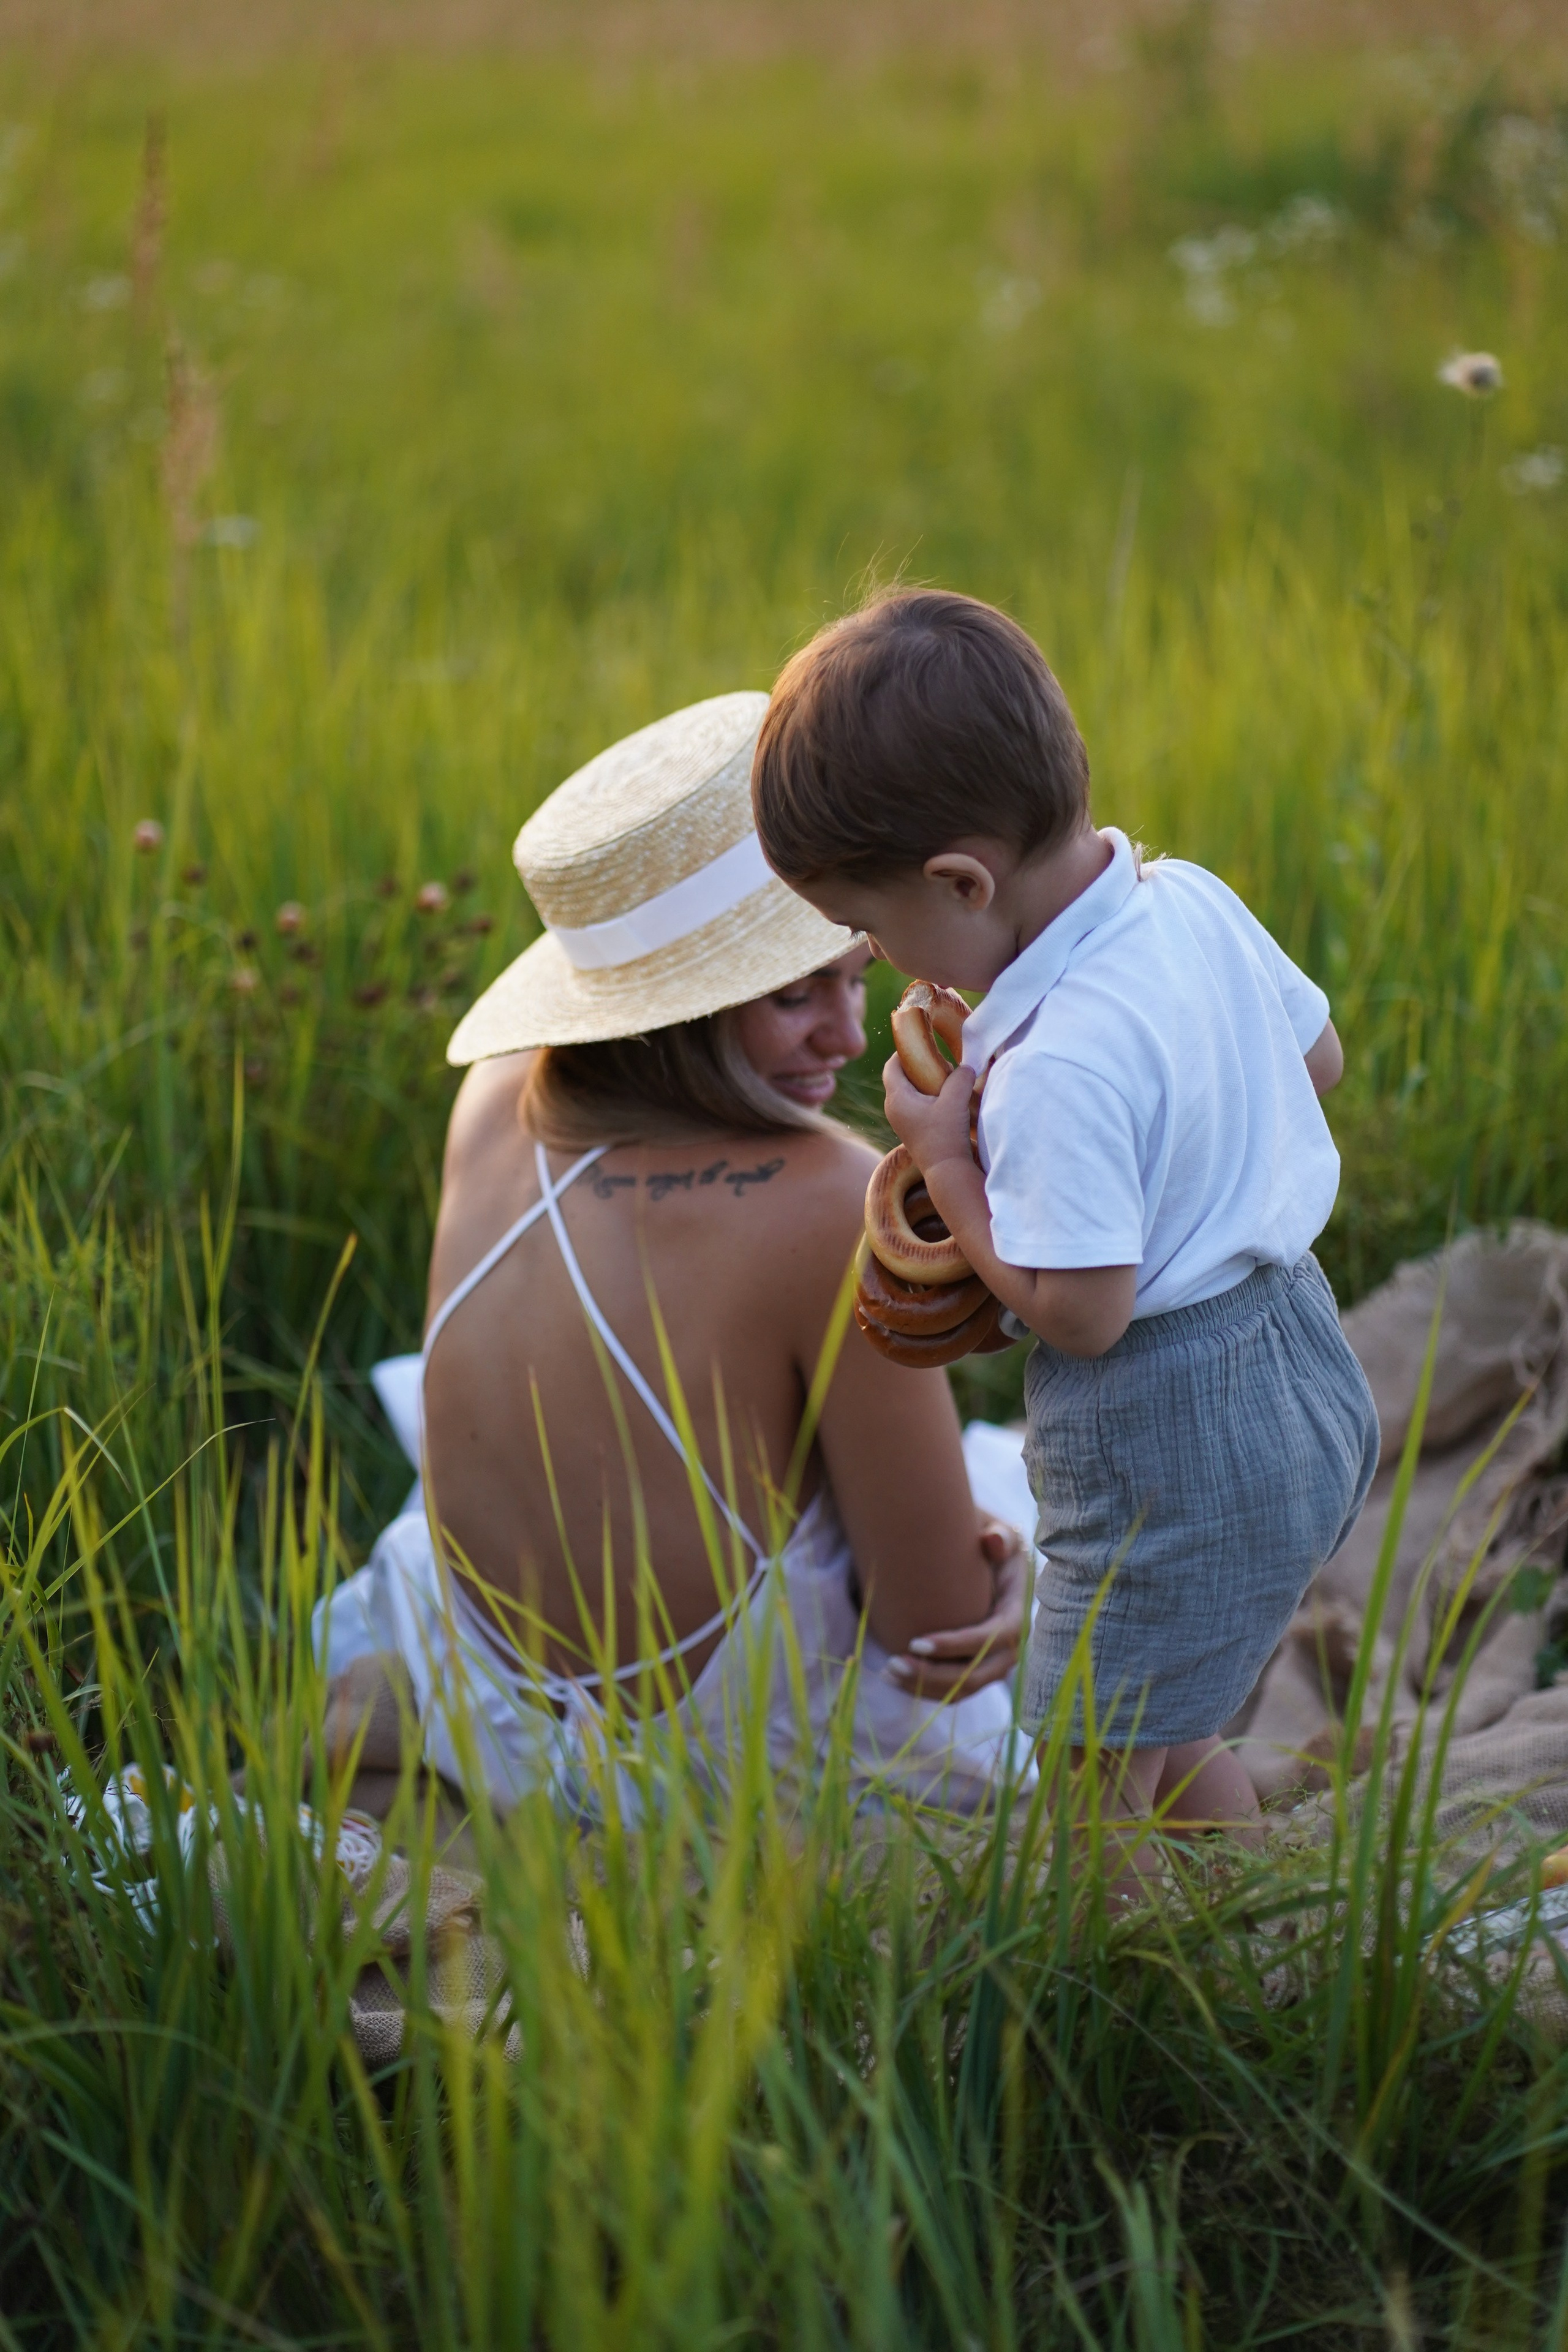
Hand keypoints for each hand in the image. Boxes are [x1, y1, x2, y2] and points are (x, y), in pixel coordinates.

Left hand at [883, 1052, 975, 1181]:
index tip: (922, 1043)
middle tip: (939, 1062)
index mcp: (896, 1098)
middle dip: (918, 1066)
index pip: (891, 1066)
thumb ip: (960, 1077)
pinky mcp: (911, 1129)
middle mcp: (893, 1109)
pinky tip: (946, 1100)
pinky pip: (914, 1104)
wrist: (946, 1171)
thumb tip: (966, 1066)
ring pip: (908, 1092)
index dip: (903, 1051)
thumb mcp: (955, 1101)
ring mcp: (901, 1121)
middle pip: (900, 1077)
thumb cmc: (946, 1136)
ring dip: (925, 1083)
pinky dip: (927, 1097)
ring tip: (946, 1081)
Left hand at [885, 1519, 1030, 1700]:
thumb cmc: (980, 1538)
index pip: (993, 1637)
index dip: (957, 1645)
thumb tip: (993, 1542)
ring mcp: (994, 1660)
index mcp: (1017, 1610)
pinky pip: (954, 1689)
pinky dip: (926, 1688)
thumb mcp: (993, 1530)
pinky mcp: (976, 1667)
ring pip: (964, 1689)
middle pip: (978, 1674)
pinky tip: (894, 1677)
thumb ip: (998, 1534)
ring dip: (925, 1686)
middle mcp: (1011, 1643)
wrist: (978, 1553)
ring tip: (888, 1671)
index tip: (916, 1642)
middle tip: (893, 1663)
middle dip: (935, 1675)